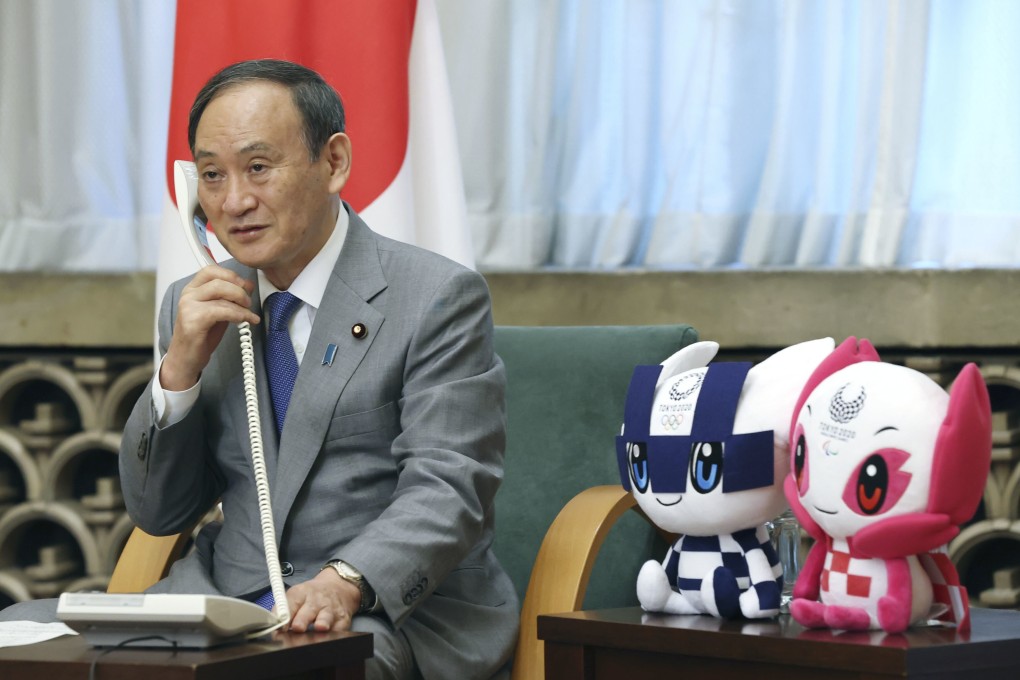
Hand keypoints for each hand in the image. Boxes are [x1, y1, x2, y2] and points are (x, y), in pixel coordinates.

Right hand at [161, 265, 258, 390]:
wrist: (186, 359)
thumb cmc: (201, 336)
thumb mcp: (218, 312)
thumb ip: (229, 298)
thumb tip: (248, 285)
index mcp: (193, 289)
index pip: (211, 270)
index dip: (231, 275)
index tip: (245, 286)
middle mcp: (188, 295)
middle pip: (218, 280)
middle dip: (239, 290)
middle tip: (249, 302)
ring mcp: (188, 307)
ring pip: (221, 293)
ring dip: (242, 304)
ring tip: (249, 314)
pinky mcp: (193, 321)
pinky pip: (221, 311)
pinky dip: (238, 315)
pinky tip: (245, 321)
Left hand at [284, 568, 360, 632]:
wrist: (337, 587)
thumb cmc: (311, 596)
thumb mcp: (295, 595)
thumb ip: (282, 610)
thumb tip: (273, 627)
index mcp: (301, 593)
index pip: (292, 602)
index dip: (286, 614)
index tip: (280, 625)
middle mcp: (316, 600)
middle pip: (309, 610)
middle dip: (303, 619)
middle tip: (298, 627)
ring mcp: (330, 609)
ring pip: (326, 616)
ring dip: (323, 622)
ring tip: (319, 627)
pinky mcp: (342, 619)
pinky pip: (339, 627)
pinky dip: (334, 631)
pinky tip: (329, 635)